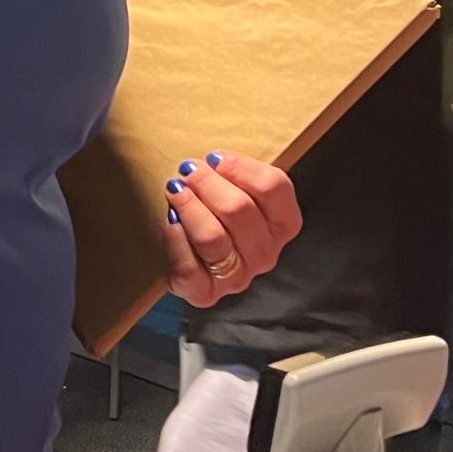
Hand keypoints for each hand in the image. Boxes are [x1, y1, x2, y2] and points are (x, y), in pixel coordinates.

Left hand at [161, 151, 301, 306]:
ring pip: (213, 239)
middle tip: (187, 170)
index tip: (214, 158)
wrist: (189, 244)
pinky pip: (189, 268)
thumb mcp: (235, 183)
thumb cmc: (215, 204)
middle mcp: (265, 253)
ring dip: (189, 208)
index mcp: (282, 223)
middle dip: (207, 184)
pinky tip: (169, 220)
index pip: (274, 188)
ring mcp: (237, 277)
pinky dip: (175, 240)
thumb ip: (234, 170)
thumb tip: (213, 160)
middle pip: (240, 210)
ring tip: (174, 189)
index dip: (241, 167)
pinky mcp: (205, 294)